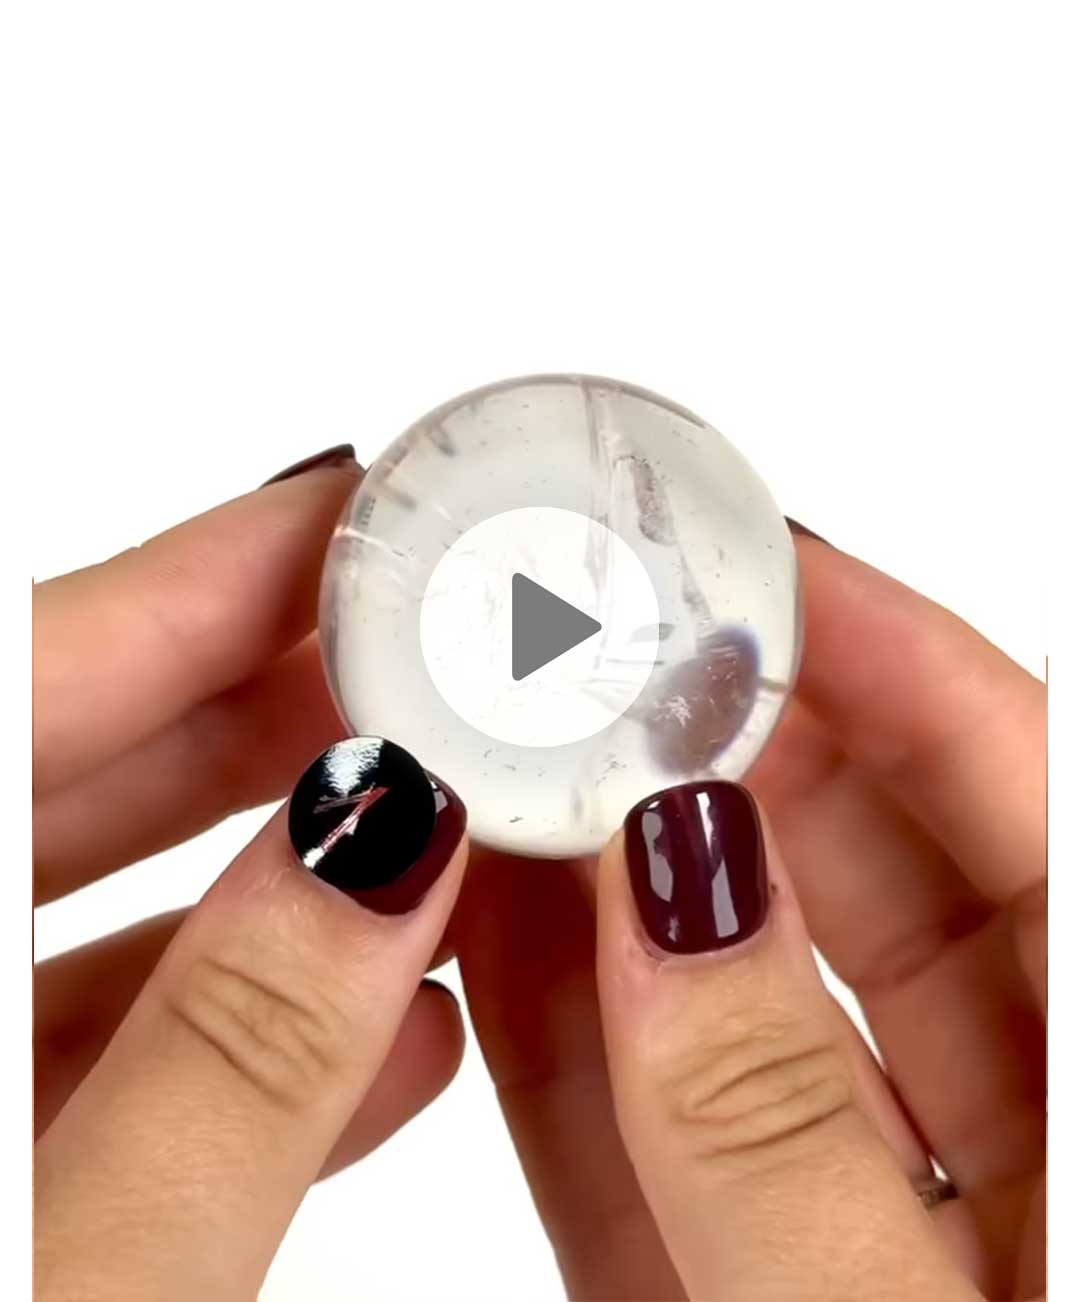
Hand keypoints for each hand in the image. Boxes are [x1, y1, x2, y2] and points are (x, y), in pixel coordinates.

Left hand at [33, 455, 469, 1298]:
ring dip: (296, 876)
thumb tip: (392, 844)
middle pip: (79, 761)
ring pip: (108, 907)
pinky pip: (104, 1053)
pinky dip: (250, 1027)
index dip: (219, 573)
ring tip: (461, 828)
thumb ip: (228, 1070)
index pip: (34, 670)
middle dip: (285, 709)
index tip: (376, 510)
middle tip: (448, 660)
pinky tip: (400, 1029)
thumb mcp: (69, 1281)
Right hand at [454, 528, 1044, 1299]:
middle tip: (596, 655)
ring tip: (502, 763)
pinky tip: (470, 933)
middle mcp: (1016, 1156)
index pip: (1028, 808)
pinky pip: (650, 1147)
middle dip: (723, 756)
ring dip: (611, 884)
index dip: (901, 665)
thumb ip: (786, 1140)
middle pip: (870, 884)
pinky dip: (559, 1044)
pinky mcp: (739, 1299)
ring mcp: (862, 1231)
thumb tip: (675, 891)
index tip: (761, 571)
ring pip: (734, 1005)